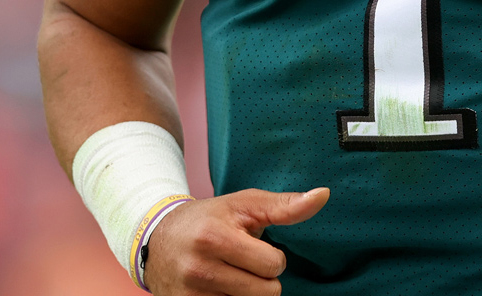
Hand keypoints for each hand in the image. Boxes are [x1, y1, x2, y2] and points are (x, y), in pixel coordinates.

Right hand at [143, 187, 330, 294]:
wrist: (158, 238)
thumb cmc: (209, 218)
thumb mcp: (243, 205)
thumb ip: (285, 205)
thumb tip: (323, 195)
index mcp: (214, 238)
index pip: (273, 265)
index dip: (272, 257)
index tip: (254, 248)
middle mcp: (199, 269)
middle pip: (266, 293)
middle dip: (262, 279)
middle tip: (242, 263)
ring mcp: (191, 295)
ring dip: (247, 294)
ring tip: (230, 274)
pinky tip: (219, 288)